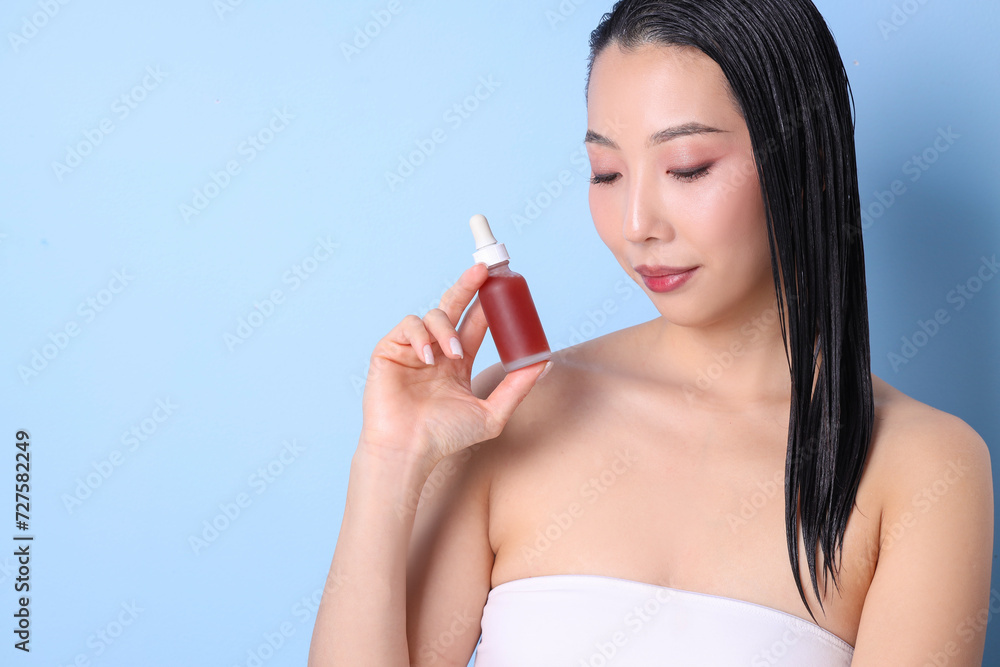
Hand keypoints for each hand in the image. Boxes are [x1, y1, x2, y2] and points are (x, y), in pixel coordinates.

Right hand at [359, 263, 550, 468]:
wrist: (408, 450)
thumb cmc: (445, 438)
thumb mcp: (491, 413)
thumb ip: (516, 387)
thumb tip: (543, 362)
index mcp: (458, 361)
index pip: (476, 323)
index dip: (488, 303)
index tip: (504, 287)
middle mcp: (436, 350)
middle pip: (454, 307)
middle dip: (468, 285)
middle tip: (483, 270)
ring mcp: (412, 349)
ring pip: (432, 315)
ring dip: (447, 329)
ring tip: (454, 353)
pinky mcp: (390, 350)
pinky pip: (408, 326)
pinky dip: (421, 336)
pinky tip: (429, 358)